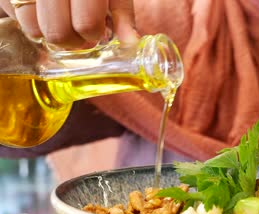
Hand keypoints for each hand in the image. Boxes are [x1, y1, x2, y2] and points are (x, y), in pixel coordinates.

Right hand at [0, 0, 138, 47]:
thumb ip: (123, 12)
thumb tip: (130, 43)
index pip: (87, 24)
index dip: (93, 35)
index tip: (98, 32)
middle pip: (58, 32)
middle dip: (72, 41)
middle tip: (80, 34)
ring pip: (32, 28)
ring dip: (49, 34)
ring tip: (62, 21)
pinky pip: (14, 14)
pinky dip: (29, 20)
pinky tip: (43, 10)